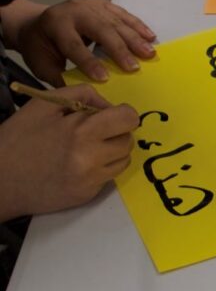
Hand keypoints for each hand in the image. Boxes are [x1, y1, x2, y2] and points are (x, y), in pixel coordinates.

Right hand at [0, 85, 138, 220]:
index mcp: (80, 131)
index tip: (111, 116)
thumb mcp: (42, 105)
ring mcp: (91, 179)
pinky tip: (79, 165)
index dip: (123, 114)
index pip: (127, 119)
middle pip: (128, 140)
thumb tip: (109, 105)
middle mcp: (90, 158)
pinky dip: (100, 168)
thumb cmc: (18, 138)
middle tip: (96, 132)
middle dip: (117, 133)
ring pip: (123, 160)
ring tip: (87, 148)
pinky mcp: (88, 194)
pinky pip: (109, 176)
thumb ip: (80, 95)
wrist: (0, 180)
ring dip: (112, 151)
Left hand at [13, 0, 155, 86]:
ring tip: (150, 54)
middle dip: (119, 49)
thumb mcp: (41, 64)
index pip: (74, 44)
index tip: (104, 79)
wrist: (38, 23)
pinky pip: (124, 15)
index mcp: (55, 24)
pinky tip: (151, 38)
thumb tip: (81, 94)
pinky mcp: (103, 4)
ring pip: (116, 22)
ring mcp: (91, 5)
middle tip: (134, 67)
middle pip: (101, 30)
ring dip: (135, 39)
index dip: (89, 62)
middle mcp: (74, 10)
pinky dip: (139, 26)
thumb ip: (59, 78)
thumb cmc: (42, 47)